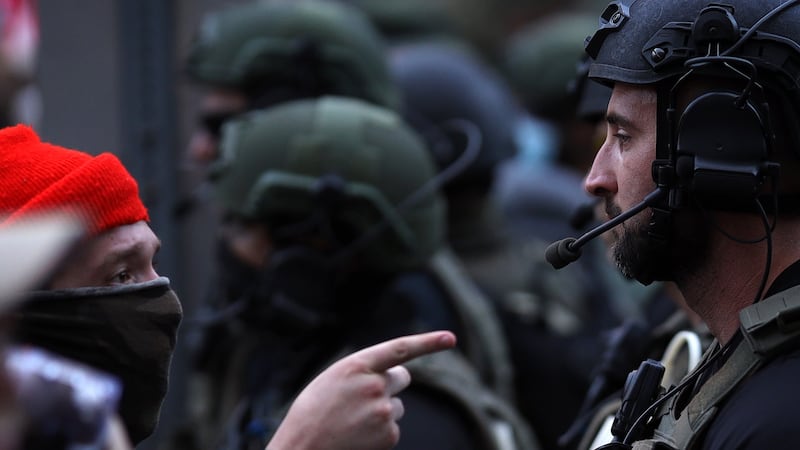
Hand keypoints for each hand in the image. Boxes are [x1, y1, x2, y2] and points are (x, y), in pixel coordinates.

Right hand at [266, 331, 456, 449]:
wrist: (302, 448)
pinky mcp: (389, 435)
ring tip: (353, 421)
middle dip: (390, 384)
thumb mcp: (333, 379)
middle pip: (402, 377)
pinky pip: (393, 427)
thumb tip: (394, 376)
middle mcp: (374, 385)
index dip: (428, 342)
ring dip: (381, 410)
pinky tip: (358, 435)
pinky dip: (379, 431)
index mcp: (356, 366)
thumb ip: (363, 371)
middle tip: (364, 397)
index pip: (400, 348)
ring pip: (396, 405)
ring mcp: (383, 411)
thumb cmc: (313, 412)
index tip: (449, 338)